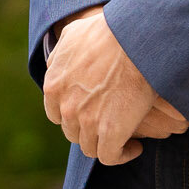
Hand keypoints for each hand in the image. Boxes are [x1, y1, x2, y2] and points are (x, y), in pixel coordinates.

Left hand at [42, 6, 187, 164]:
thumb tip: (54, 66)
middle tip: (108, 123)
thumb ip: (59, 56)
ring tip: (123, 136)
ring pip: (90, 147)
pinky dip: (122, 155)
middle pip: (73, 132)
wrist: (134, 39)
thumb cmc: (107, 32)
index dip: (73, 114)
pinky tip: (135, 146)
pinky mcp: (111, 132)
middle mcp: (66, 107)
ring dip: (105, 144)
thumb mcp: (71, 36)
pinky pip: (110, 156)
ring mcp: (88, 122)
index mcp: (53, 86)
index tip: (89, 111)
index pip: (56, 114)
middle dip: (88, 129)